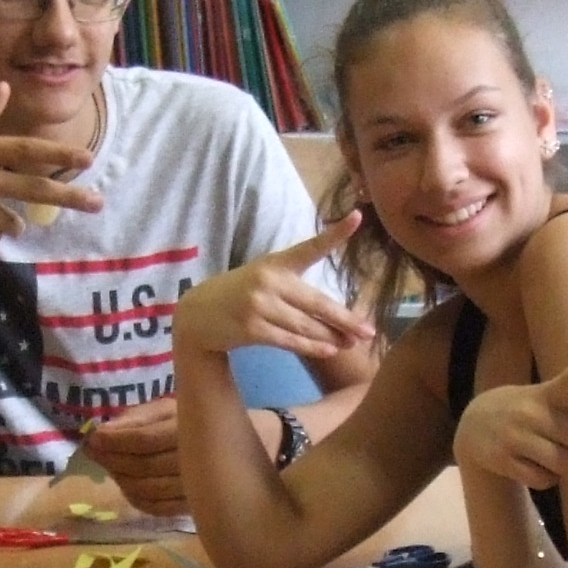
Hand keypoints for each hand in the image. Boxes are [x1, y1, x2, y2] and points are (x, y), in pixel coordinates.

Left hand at [85, 399, 185, 510]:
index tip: (92, 438)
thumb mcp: (168, 408)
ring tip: (107, 466)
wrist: (236, 445)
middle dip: (112, 460)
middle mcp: (193, 461)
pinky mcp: (192, 506)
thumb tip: (102, 431)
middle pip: (143, 467)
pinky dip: (135, 498)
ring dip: (120, 479)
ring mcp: (194, 489)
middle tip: (92, 451)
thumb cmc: (195, 420)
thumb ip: (137, 418)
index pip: (144, 440)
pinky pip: (157, 508)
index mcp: (188, 430)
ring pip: (147, 490)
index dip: (115, 441)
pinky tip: (125, 485)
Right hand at [174, 214, 374, 364]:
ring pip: (306, 326)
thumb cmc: (239, 295)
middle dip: (346, 319)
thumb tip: (336, 318)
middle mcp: (269, 281)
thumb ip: (295, 290)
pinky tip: (329, 349)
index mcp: (276, 263)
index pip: (310, 247)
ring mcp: (260, 306)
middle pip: (318, 303)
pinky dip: (312, 346)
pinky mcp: (252, 329)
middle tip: (370, 330)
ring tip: (352, 343)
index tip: (358, 217)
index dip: (335, 233)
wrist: (197, 315)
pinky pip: (290, 341)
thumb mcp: (263, 277)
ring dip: (332, 338)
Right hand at [453, 346, 567, 489]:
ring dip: (564, 467)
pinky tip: (528, 464)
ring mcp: (518, 436)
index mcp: (549, 396)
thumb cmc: (526, 418)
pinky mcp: (504, 459)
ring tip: (542, 453)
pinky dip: (544, 479)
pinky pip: (544, 481)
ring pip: (565, 466)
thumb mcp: (552, 418)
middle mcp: (535, 414)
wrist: (472, 425)